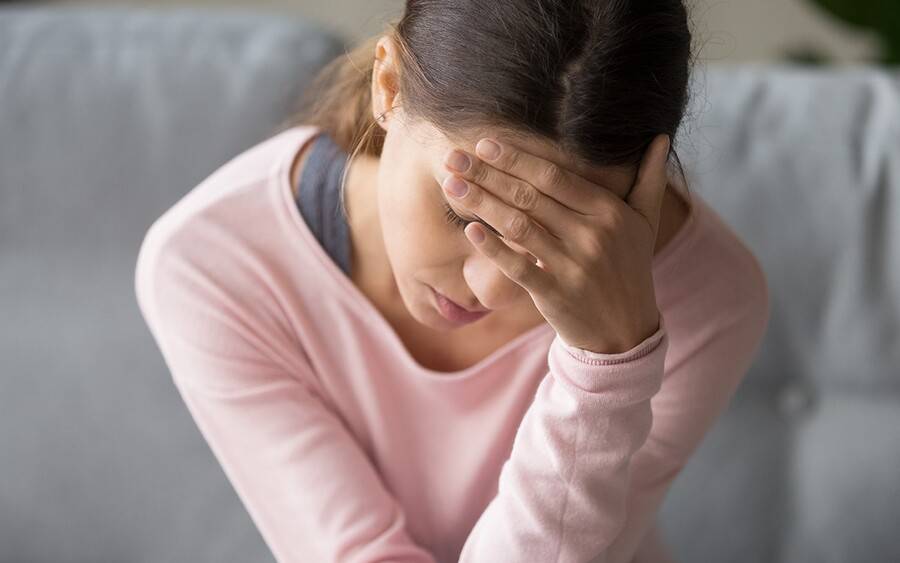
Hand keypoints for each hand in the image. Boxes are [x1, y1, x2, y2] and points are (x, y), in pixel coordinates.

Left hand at [440, 133, 669, 353]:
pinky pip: (518, 267)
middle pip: (530, 196)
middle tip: (454, 157)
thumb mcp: (645, 224)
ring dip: (481, 203)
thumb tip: (660, 138)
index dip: (516, 158)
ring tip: (451, 185)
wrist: (627, 332)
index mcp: (609, 212)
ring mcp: (573, 266)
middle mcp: (592, 235)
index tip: (484, 144)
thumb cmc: (630, 270)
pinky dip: (492, 248)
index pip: (554, 176)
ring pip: (518, 226)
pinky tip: (469, 230)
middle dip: (487, 174)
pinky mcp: (555, 294)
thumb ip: (650, 180)